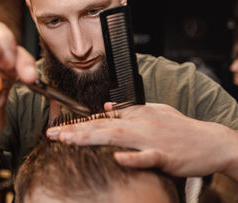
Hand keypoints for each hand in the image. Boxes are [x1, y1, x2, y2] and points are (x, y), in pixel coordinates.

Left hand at [47, 102, 237, 178]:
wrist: (210, 141)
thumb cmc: (181, 128)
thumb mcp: (154, 111)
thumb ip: (128, 109)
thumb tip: (106, 107)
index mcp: (137, 114)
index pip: (102, 119)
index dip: (79, 124)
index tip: (59, 128)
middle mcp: (141, 124)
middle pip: (103, 126)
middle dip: (76, 130)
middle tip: (53, 135)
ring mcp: (152, 139)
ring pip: (118, 137)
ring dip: (91, 138)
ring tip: (69, 140)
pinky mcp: (166, 155)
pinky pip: (147, 157)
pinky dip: (132, 157)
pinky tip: (117, 158)